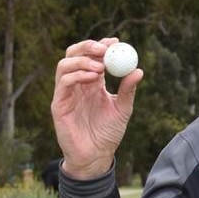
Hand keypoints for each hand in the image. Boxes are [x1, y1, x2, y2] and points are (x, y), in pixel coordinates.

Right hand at [51, 38, 143, 179]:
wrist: (97, 155)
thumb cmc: (108, 133)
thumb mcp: (123, 109)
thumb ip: (129, 90)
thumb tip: (139, 70)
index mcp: (93, 83)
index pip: (92, 56)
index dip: (102, 46)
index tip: (116, 42)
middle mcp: (78, 84)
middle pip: (74, 54)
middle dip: (89, 47)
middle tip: (106, 49)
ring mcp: (67, 93)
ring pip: (65, 65)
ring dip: (82, 60)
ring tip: (101, 66)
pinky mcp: (59, 104)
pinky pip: (63, 83)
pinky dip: (76, 74)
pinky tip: (93, 77)